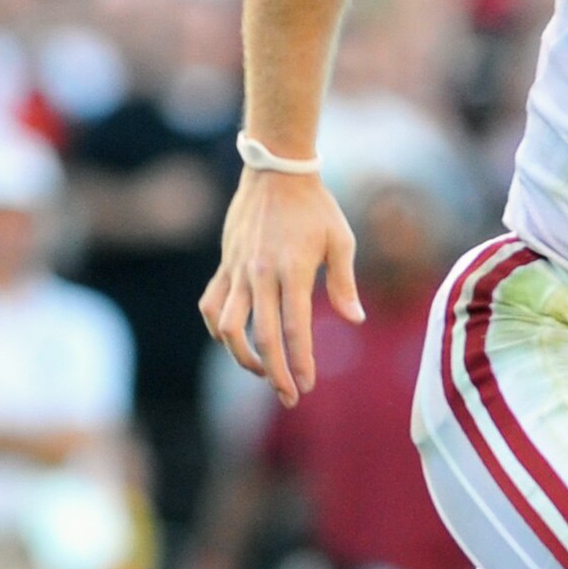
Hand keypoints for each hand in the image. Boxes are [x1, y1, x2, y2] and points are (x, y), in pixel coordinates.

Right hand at [200, 168, 360, 405]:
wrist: (275, 171)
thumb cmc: (315, 207)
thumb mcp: (340, 240)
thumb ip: (343, 283)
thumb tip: (354, 320)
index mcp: (293, 270)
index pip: (296, 328)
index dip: (301, 362)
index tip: (307, 386)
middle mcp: (261, 274)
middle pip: (263, 336)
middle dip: (276, 373)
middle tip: (290, 397)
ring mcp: (238, 271)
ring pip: (229, 327)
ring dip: (243, 356)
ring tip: (263, 372)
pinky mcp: (225, 266)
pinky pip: (213, 306)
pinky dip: (219, 329)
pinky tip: (235, 342)